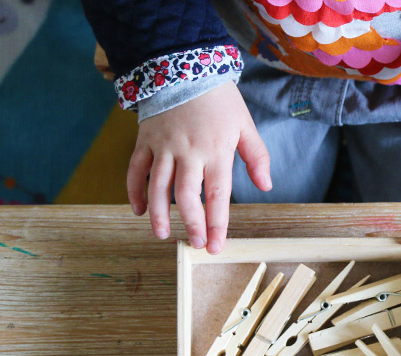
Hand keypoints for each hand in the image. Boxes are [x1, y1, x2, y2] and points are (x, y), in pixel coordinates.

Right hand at [128, 81, 271, 253]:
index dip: (217, 223)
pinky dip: (134, 191)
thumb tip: (266, 186)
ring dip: (159, 214)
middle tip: (195, 244)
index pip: (217, 195)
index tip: (216, 245)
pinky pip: (135, 170)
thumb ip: (257, 156)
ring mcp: (163, 147)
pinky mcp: (145, 140)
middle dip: (191, 224)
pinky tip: (139, 210)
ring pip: (157, 186)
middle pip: (187, 196)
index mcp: (216, 151)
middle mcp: (188, 152)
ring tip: (162, 235)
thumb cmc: (219, 99)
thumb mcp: (245, 125)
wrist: (184, 64)